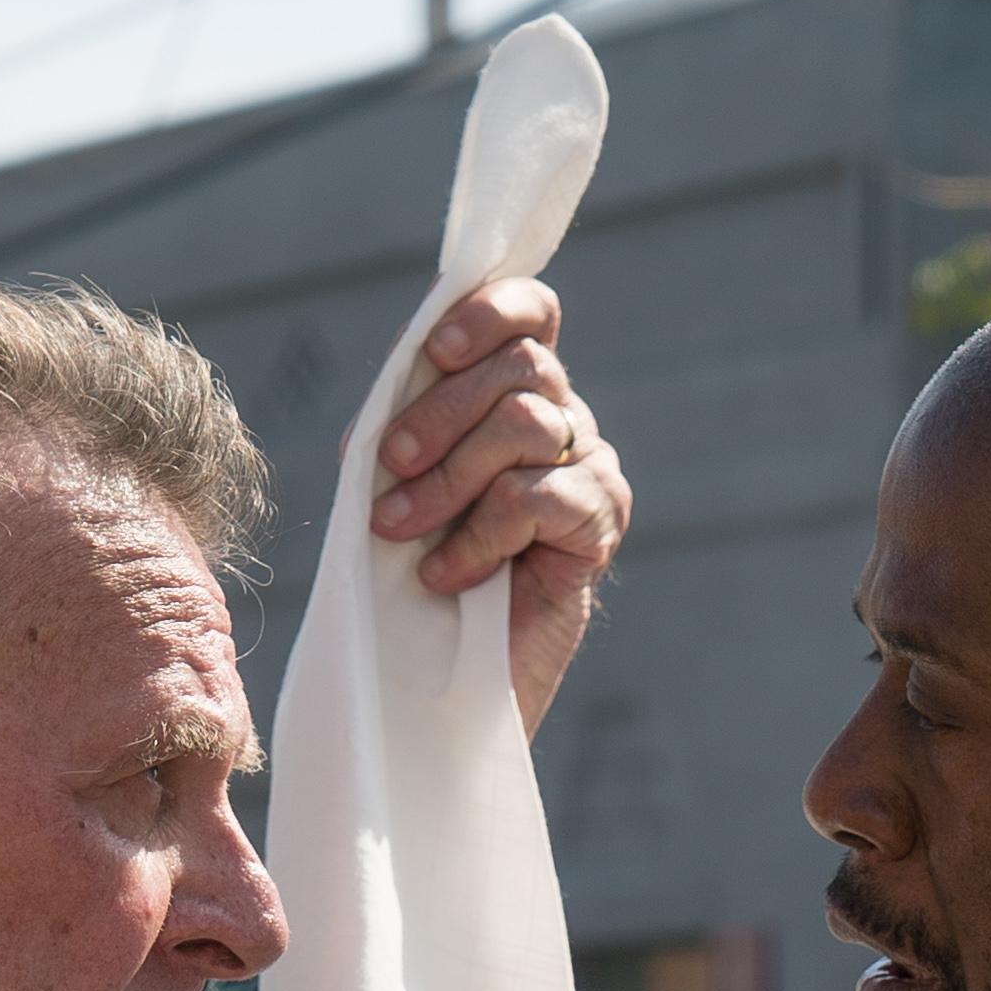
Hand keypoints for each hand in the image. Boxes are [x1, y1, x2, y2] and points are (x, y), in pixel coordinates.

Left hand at [371, 276, 631, 735]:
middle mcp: (565, 418)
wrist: (448, 679)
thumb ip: (406, 415)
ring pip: (524, 424)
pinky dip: (479, 534)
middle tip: (391, 465)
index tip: (435, 347)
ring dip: (447, 477)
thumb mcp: (398, 478)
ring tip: (397, 529)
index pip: (531, 313)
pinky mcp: (599, 523)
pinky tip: (446, 573)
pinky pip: (536, 497)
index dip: (490, 311)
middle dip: (440, 410)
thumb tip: (404, 365)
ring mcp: (591, 469)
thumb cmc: (415, 569)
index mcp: (517, 391)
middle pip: (522, 366)